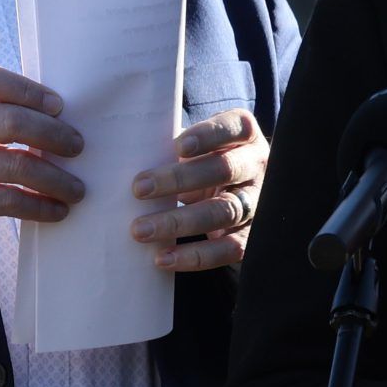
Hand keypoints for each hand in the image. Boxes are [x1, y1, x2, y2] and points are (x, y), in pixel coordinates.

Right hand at [0, 65, 83, 261]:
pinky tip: (56, 210)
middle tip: (77, 147)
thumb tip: (54, 113)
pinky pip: (7, 201)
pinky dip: (40, 206)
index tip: (59, 106)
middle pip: (8, 122)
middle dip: (53, 135)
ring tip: (76, 188)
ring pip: (15, 167)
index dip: (28, 90)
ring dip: (56, 179)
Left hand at [130, 108, 268, 271]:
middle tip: (139, 189)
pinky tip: (164, 258)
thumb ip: (173, 147)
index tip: (178, 147)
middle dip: (180, 179)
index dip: (208, 136)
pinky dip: (195, 256)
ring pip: (225, 211)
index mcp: (244, 135)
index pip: (233, 127)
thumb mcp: (198, 147)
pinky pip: (229, 248)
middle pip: (224, 169)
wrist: (234, 193)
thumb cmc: (204, 162)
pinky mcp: (252, 235)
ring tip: (141, 230)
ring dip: (180, 221)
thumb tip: (127, 154)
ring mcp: (258, 201)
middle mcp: (256, 166)